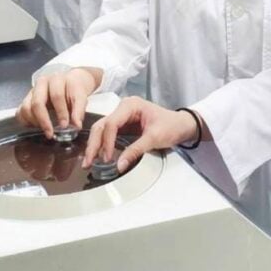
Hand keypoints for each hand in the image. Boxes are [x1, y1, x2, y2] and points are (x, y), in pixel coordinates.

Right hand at [17, 68, 100, 138]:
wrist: (68, 83)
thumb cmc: (73, 91)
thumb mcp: (80, 97)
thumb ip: (78, 111)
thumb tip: (76, 125)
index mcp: (57, 79)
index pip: (56, 96)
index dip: (61, 112)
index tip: (64, 126)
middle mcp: (42, 83)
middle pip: (37, 103)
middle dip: (44, 120)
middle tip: (51, 133)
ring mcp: (32, 91)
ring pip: (27, 108)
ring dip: (35, 122)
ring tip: (46, 129)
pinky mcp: (26, 99)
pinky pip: (20, 112)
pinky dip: (27, 122)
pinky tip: (38, 126)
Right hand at [84, 97, 201, 172]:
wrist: (182, 125)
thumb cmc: (172, 126)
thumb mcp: (154, 138)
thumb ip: (135, 151)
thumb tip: (119, 165)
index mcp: (130, 105)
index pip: (112, 123)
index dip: (107, 142)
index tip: (107, 158)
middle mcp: (123, 108)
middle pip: (102, 125)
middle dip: (94, 144)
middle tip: (87, 162)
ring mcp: (122, 117)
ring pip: (102, 130)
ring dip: (95, 145)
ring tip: (88, 162)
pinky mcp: (123, 126)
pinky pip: (108, 134)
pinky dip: (102, 145)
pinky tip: (97, 156)